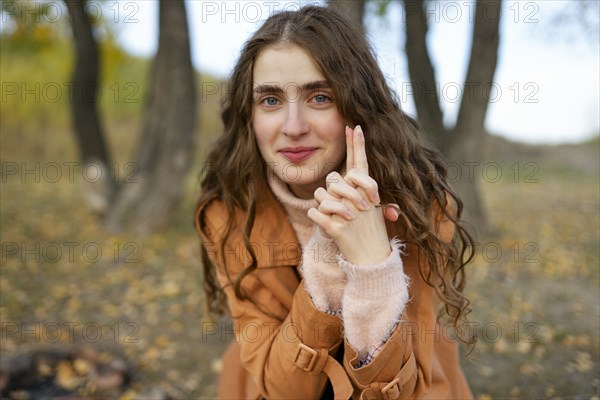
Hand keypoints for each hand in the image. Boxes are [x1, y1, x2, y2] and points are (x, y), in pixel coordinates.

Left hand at [307, 126, 395, 264]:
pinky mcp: (337, 229)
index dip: (356, 144)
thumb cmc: (370, 231)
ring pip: (320, 194)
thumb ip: (359, 191)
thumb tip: (344, 175)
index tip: (353, 127)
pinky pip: (314, 212)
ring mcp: (348, 215)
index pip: (360, 163)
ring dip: (322, 204)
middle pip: (332, 180)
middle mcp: (358, 200)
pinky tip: (324, 223)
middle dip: (331, 190)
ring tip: (335, 217)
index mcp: (366, 193)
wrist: (372, 258)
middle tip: (342, 207)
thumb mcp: (372, 209)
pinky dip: (315, 217)